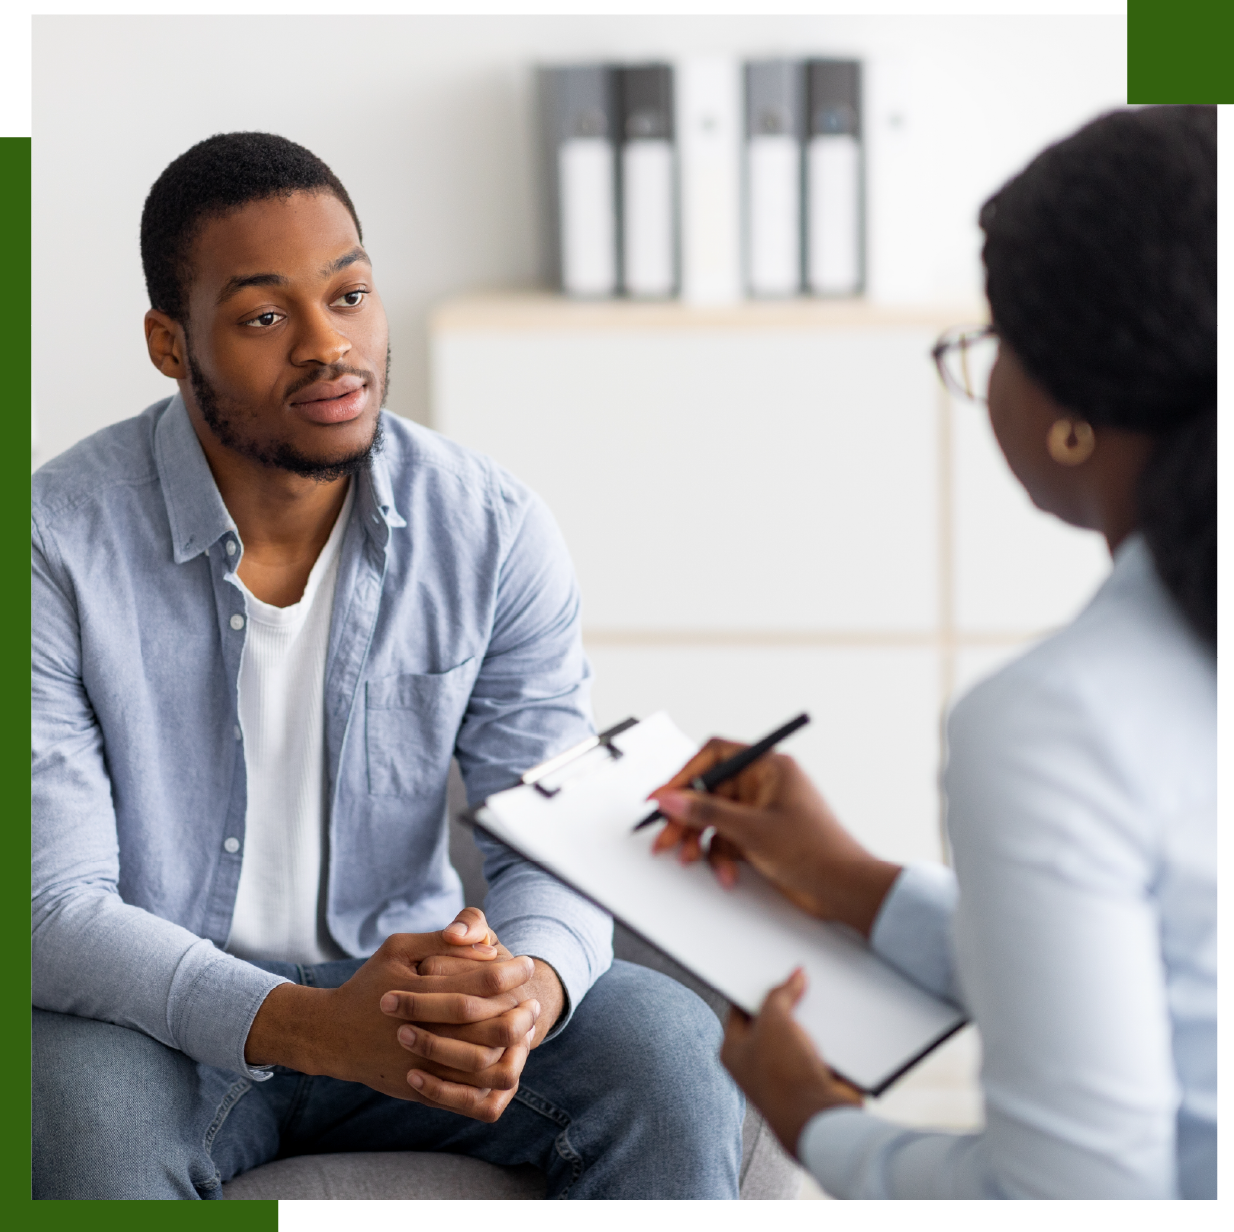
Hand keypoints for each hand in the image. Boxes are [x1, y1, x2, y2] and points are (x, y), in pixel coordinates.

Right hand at [244, 908, 543, 1119]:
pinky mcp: (422, 1092)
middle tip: (533, 1000)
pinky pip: (469, 1099)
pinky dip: (494, 1082)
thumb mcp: (398, 948)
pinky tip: (506, 1059)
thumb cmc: (370, 983)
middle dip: (520, 1012)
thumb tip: (486, 945)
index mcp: (419, 993)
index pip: (480, 983)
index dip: (511, 973)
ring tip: (524, 1030)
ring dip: (514, 1048)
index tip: (526, 964)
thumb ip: (440, 942)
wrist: (332, 1036)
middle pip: (489, 1028)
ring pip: (485, 1068)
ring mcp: (422, 1067)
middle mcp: (423, 1033)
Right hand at [648, 739, 901, 937]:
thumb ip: (706, 811)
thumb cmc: (817, 851)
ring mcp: (761, 811)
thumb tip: (671, 797)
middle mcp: (763, 784)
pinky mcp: (760, 836)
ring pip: (714, 818)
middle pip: (709, 791)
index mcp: (768, 767)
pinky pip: (727, 839)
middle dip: (686, 817)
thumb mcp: (752, 829)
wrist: (845, 890)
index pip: (714, 756)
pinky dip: (721, 857)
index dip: (683, 775)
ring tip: (690, 859)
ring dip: (701, 841)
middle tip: (666, 839)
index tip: (661, 797)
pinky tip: (726, 874)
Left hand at [721, 968, 861, 1157]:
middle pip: (771, 1020)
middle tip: (796, 979)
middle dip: (786, 1002)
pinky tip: (833, 1022)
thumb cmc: (784, 1077)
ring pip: (796, 1033)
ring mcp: (784, 1072)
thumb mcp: (773, 1021)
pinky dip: (826, 1037)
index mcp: (733, 1051)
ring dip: (808, 1020)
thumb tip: (794, 976)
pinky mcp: (810, 1078)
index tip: (767, 970)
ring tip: (818, 998)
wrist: (820, 1119)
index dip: (753, 987)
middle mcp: (756, 1064)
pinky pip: (817, 1047)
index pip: (740, 1008)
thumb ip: (780, 994)